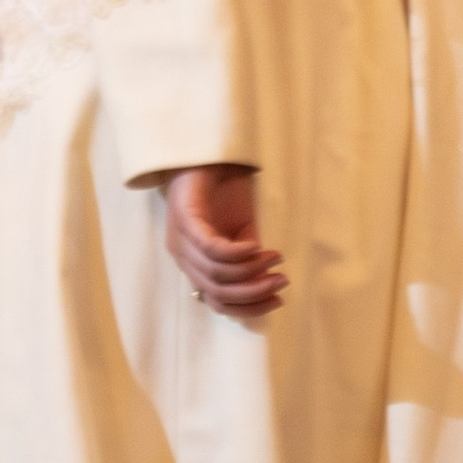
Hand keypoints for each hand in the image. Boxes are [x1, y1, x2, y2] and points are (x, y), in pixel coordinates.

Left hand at [163, 164, 283, 318]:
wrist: (205, 155)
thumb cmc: (221, 192)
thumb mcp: (241, 230)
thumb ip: (247, 257)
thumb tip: (265, 280)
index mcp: (195, 266)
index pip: (218, 302)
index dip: (248, 308)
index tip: (277, 300)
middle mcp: (184, 259)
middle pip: (218, 293)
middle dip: (254, 292)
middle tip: (282, 281)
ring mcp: (181, 241)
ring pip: (215, 274)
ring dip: (251, 272)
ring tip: (275, 261)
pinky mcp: (185, 221)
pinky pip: (211, 249)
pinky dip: (236, 254)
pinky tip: (255, 246)